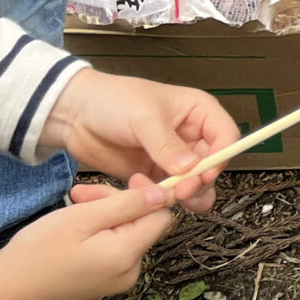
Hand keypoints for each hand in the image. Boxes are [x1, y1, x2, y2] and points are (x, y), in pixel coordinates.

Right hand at [0, 178, 178, 299]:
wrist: (3, 294)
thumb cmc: (36, 253)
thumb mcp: (81, 219)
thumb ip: (126, 205)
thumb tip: (164, 194)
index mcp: (128, 255)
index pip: (162, 216)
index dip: (149, 194)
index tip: (124, 180)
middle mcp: (130, 271)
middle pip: (142, 224)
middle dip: (118, 202)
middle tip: (81, 193)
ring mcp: (116, 280)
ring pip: (125, 233)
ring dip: (105, 214)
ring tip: (74, 204)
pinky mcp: (102, 282)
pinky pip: (112, 248)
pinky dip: (98, 231)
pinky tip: (74, 224)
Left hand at [42, 69, 237, 213]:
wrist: (74, 114)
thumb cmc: (113, 101)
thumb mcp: (144, 118)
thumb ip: (167, 145)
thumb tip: (190, 168)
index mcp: (198, 112)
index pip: (225, 137)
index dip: (220, 158)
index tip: (203, 174)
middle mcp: (190, 135)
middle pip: (212, 165)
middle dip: (199, 181)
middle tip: (180, 191)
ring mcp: (172, 157)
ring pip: (193, 183)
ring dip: (184, 194)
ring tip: (166, 198)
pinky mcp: (153, 174)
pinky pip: (167, 191)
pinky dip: (160, 198)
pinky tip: (144, 192)